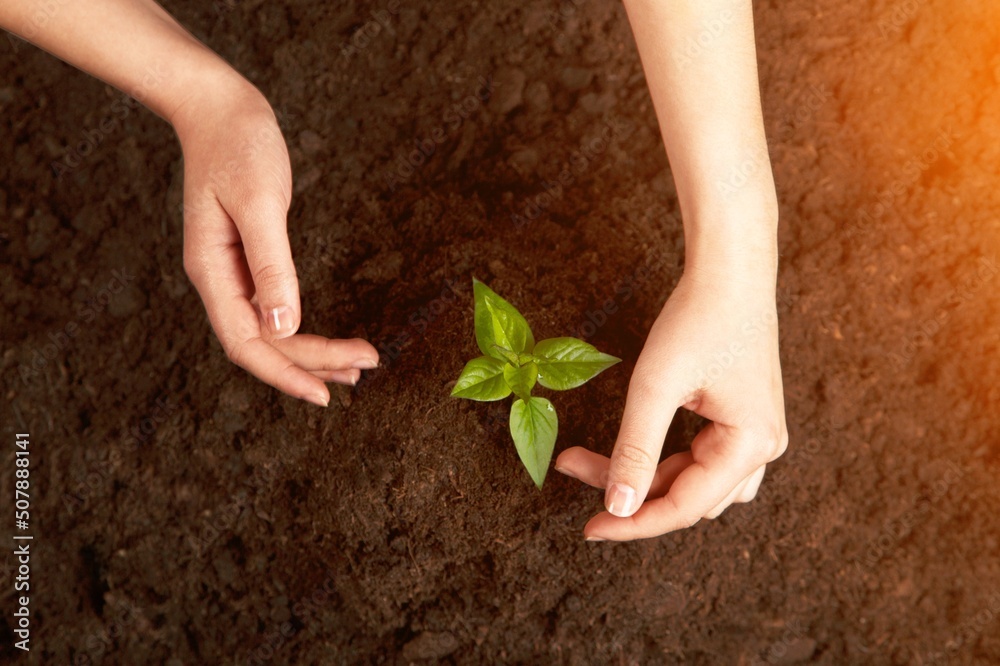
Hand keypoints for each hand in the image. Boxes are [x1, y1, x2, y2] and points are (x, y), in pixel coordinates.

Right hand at [173, 80, 376, 405]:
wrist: (220, 110)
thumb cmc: (237, 147)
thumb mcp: (259, 203)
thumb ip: (271, 266)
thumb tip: (284, 327)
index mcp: (212, 272)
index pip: (247, 344)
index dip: (284, 375)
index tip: (324, 394)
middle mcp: (220, 281)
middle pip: (264, 343)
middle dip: (313, 362)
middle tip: (365, 368)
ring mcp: (233, 273)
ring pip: (271, 331)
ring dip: (312, 351)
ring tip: (357, 366)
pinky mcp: (249, 261)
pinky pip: (274, 309)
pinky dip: (304, 327)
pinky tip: (328, 338)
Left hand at [556, 264, 786, 539]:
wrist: (730, 270)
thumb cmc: (699, 318)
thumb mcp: (656, 386)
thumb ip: (636, 450)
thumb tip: (617, 508)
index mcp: (751, 445)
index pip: (684, 507)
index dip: (632, 522)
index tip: (589, 528)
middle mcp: (762, 448)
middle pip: (686, 496)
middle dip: (629, 489)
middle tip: (572, 467)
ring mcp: (755, 434)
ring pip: (690, 480)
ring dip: (641, 474)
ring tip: (584, 457)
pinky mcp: (741, 419)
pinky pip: (698, 457)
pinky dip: (659, 456)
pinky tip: (627, 444)